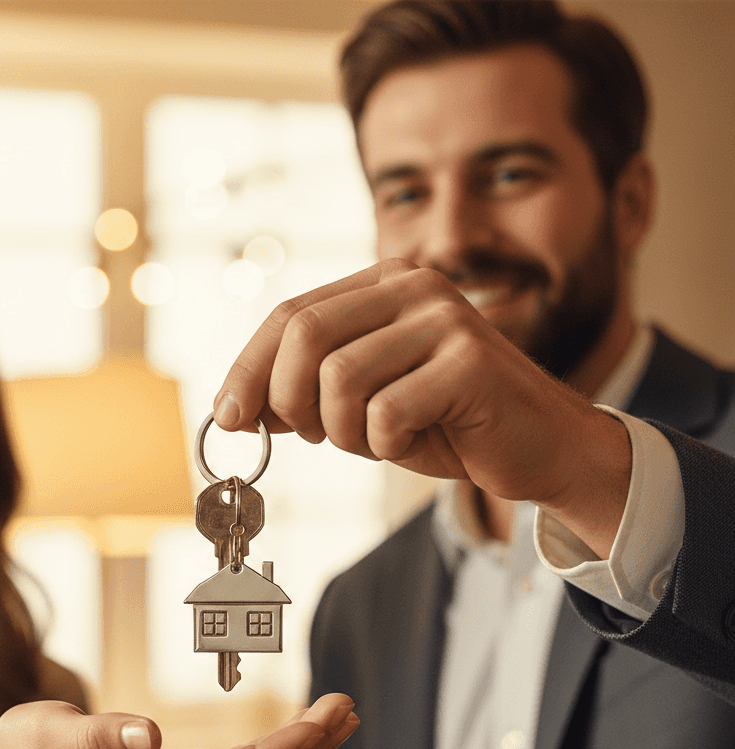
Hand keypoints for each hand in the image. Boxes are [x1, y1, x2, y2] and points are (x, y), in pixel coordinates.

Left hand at [214, 258, 630, 555]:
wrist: (535, 447)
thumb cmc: (445, 423)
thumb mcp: (361, 405)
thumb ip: (305, 393)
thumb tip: (236, 408)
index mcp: (383, 285)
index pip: (291, 315)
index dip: (248, 368)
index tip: (228, 417)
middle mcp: (413, 286)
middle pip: (305, 335)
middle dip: (285, 398)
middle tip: (309, 434)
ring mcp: (445, 319)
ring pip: (340, 378)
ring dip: (342, 430)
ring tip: (375, 440)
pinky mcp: (470, 362)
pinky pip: (386, 413)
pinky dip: (385, 444)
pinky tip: (416, 441)